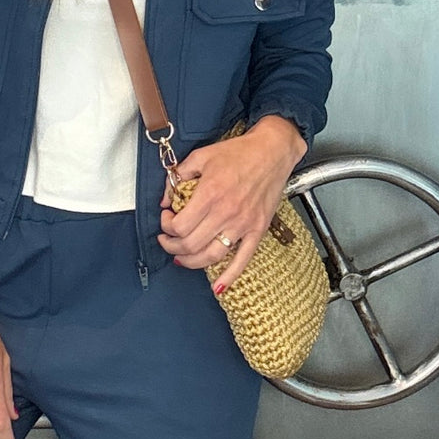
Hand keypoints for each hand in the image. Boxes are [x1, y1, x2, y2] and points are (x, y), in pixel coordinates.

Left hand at [157, 117, 305, 294]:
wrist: (273, 150)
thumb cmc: (238, 152)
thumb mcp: (201, 156)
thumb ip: (178, 177)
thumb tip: (165, 199)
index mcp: (210, 193)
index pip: (179, 226)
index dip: (166, 227)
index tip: (166, 219)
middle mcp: (226, 212)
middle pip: (190, 244)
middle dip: (172, 246)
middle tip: (167, 239)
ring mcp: (243, 224)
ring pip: (211, 256)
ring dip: (191, 262)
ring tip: (181, 257)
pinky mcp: (257, 230)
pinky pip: (243, 260)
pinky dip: (229, 277)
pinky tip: (218, 288)